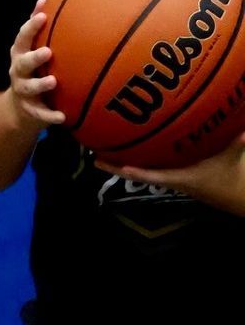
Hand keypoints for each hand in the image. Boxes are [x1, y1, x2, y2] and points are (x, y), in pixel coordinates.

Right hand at [2, 0, 64, 129]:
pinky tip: (62, 117)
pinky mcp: (31, 110)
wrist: (19, 108)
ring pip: (28, 88)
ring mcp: (23, 91)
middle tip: (48, 52)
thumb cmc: (32, 70)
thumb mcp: (30, 49)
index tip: (43, 16)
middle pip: (22, 63)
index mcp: (19, 55)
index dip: (31, 27)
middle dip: (33, 57)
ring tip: (53, 81)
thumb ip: (36, 28)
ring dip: (39, 84)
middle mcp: (18, 72)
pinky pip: (40, 114)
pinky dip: (50, 115)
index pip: (22, 38)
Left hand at [99, 135, 244, 215]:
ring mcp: (169, 177)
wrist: (236, 194)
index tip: (121, 168)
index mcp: (183, 178)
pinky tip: (124, 146)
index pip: (157, 177)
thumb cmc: (231, 176)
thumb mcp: (233, 156)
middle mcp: (171, 179)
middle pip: (138, 173)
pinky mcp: (172, 175)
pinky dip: (137, 158)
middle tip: (94, 156)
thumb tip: (243, 130)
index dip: (140, 173)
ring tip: (99, 150)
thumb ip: (236, 141)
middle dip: (117, 166)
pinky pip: (149, 167)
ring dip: (121, 162)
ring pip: (141, 170)